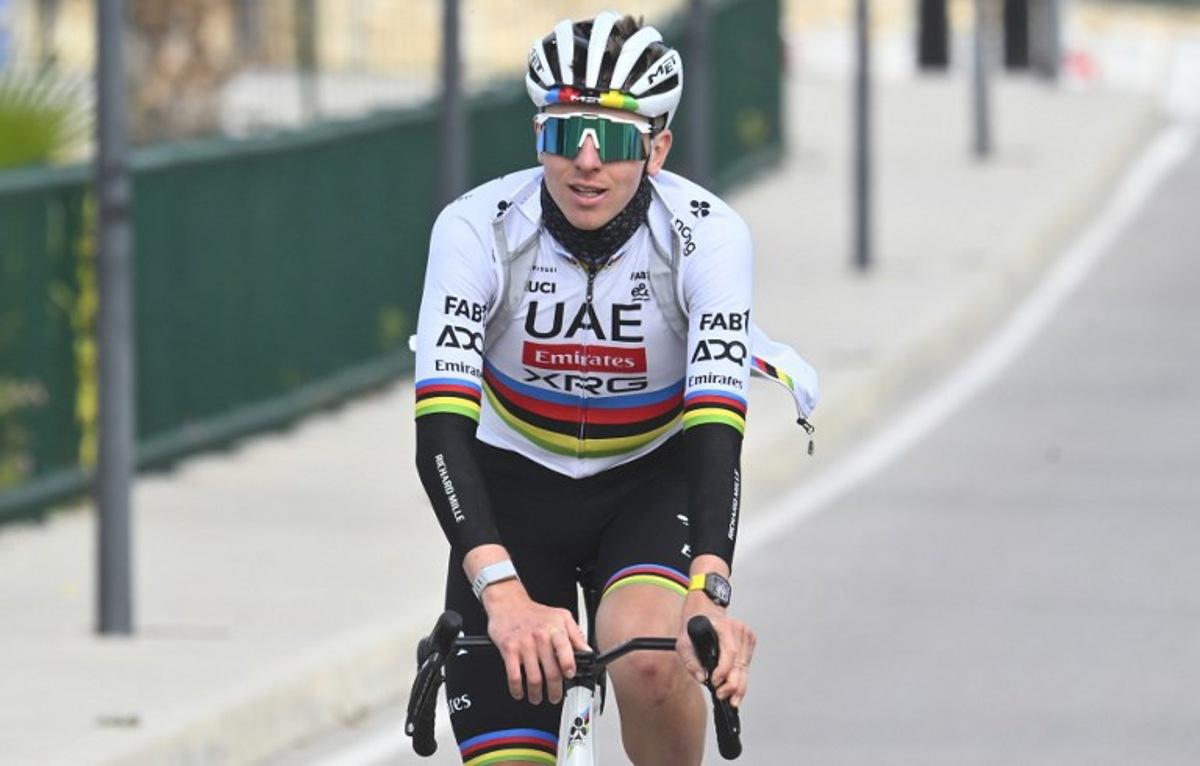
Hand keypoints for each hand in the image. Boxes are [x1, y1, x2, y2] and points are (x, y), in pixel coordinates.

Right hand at [482, 580, 589, 704]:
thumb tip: (587, 652)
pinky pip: (514, 675)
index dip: (568, 664)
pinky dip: (517, 689)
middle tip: (555, 696)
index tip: (569, 675)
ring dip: (536, 693)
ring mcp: (524, 644)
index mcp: (555, 628)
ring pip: (533, 677)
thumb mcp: (561, 617)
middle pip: (551, 670)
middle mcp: (540, 636)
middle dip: (555, 690)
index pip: (565, 648)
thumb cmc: (535, 613)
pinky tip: (520, 692)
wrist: (508, 604)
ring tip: (537, 697)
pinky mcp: (509, 649)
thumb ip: (576, 634)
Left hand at [676, 591, 755, 707]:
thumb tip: (701, 678)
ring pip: (745, 666)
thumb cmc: (695, 623)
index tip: (715, 683)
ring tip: (732, 700)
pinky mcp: (750, 640)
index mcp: (724, 626)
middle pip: (740, 662)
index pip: (730, 651)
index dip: (724, 670)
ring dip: (739, 684)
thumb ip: (690, 660)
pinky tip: (736, 688)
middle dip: (733, 684)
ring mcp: (746, 634)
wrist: (705, 607)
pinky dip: (742, 676)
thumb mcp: (683, 640)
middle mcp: (738, 629)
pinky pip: (746, 663)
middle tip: (724, 697)